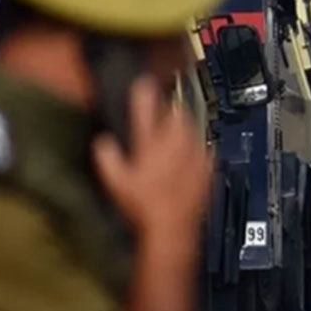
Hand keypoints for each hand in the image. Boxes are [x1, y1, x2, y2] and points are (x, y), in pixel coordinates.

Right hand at [93, 76, 211, 237]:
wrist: (173, 227)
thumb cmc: (142, 206)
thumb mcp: (115, 183)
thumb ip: (107, 158)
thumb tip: (103, 142)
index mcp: (150, 144)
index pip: (145, 110)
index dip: (144, 94)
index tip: (144, 83)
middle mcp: (174, 144)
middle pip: (176, 113)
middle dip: (170, 110)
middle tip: (164, 115)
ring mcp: (194, 153)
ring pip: (192, 127)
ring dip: (184, 126)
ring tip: (176, 136)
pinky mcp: (208, 165)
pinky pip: (205, 147)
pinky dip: (197, 147)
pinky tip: (191, 155)